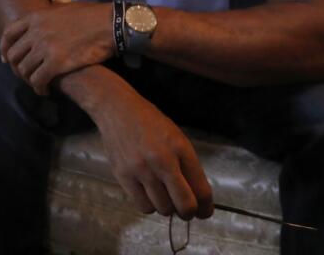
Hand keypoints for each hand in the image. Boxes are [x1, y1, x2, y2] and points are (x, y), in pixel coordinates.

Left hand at [0, 2, 113, 94]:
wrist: (109, 24)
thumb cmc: (91, 15)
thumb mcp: (65, 8)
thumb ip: (52, 12)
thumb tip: (52, 8)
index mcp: (35, 18)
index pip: (8, 34)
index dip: (3, 49)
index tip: (5, 59)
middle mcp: (35, 32)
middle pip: (13, 55)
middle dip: (16, 68)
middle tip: (25, 76)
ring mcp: (44, 48)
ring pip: (24, 70)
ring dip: (29, 80)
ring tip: (37, 84)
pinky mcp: (56, 63)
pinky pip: (38, 80)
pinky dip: (39, 89)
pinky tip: (46, 91)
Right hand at [90, 88, 213, 219]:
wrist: (117, 109)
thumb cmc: (150, 123)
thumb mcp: (176, 138)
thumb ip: (187, 166)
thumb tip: (195, 197)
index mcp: (180, 149)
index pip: (201, 190)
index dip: (206, 208)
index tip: (204, 212)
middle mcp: (162, 160)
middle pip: (184, 205)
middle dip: (189, 213)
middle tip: (185, 210)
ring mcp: (141, 169)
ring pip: (163, 209)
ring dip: (167, 208)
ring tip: (164, 196)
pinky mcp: (123, 175)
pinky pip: (143, 206)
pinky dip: (149, 205)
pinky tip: (149, 194)